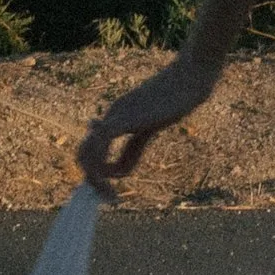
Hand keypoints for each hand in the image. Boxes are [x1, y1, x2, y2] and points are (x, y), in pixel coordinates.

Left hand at [77, 51, 222, 198]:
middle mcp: (111, 115)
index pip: (92, 148)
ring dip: (95, 179)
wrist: (190, 76)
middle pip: (84, 150)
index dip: (97, 172)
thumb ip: (135, 146)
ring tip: (112, 197)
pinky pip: (100, 144)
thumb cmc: (177, 98)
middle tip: (109, 198)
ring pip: (88, 150)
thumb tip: (120, 170)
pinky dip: (102, 167)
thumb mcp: (152, 127)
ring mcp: (116, 115)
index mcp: (116, 117)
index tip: (110, 191)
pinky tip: (117, 180)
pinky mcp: (125, 117)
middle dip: (91, 178)